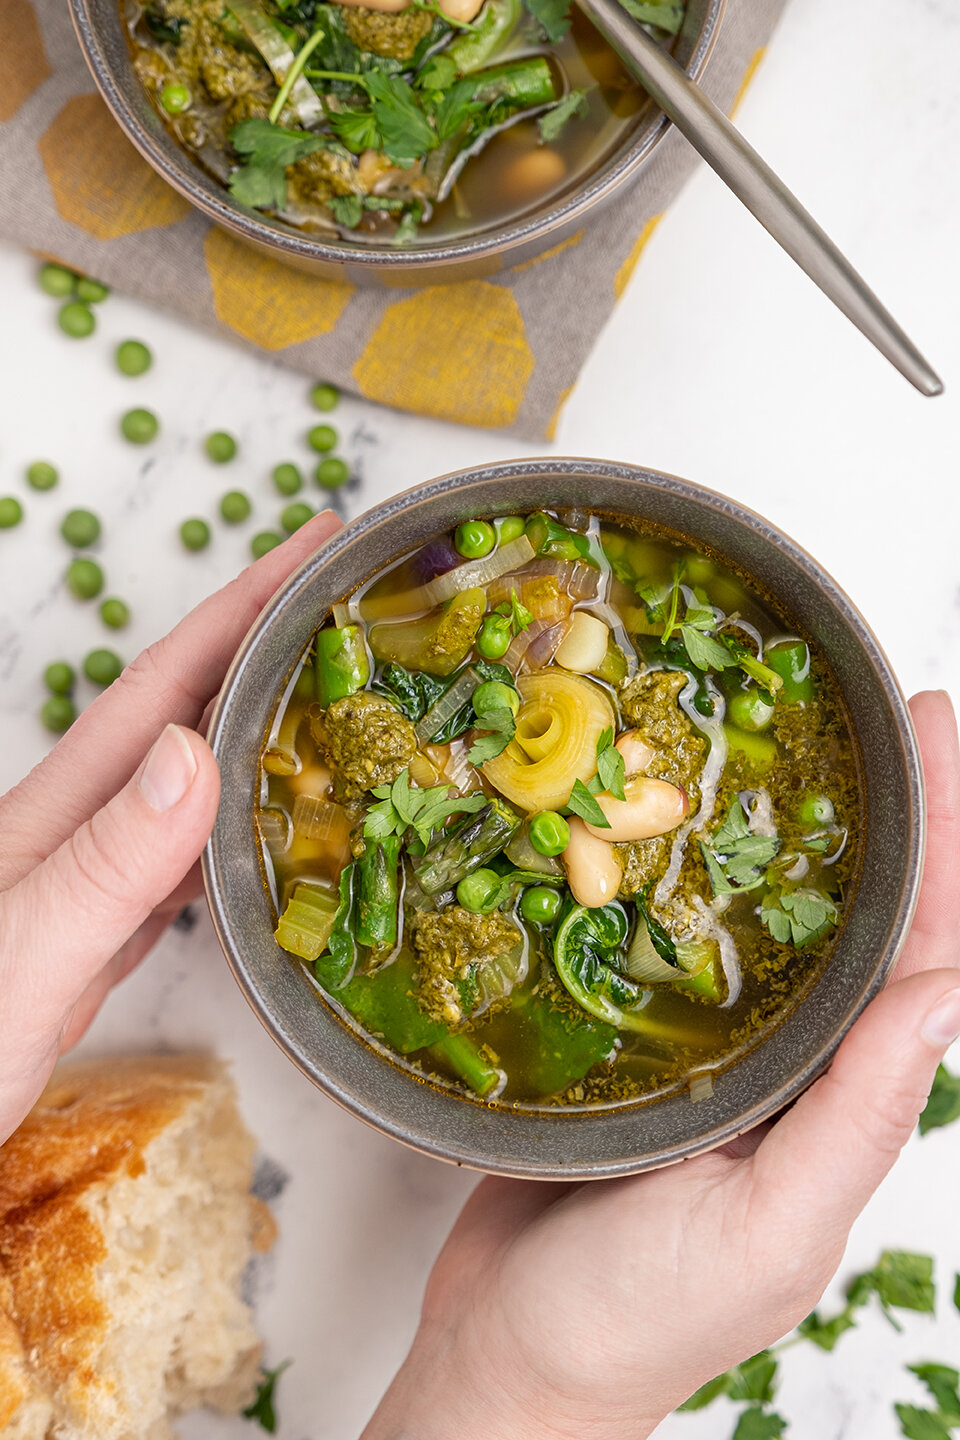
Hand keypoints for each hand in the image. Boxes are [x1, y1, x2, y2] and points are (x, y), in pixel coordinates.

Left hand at [0, 511, 340, 1146]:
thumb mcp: (27, 954)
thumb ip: (106, 863)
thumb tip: (194, 754)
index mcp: (62, 812)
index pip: (166, 683)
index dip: (243, 607)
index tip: (315, 546)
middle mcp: (80, 831)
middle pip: (187, 710)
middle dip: (265, 641)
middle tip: (348, 603)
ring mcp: (88, 882)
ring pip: (195, 780)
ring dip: (263, 727)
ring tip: (336, 699)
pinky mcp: (98, 936)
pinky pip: (189, 858)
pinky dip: (242, 826)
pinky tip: (274, 832)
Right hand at [364, 691, 959, 1439]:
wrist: (508, 1358)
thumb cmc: (635, 1317)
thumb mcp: (767, 1228)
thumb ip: (858, 1116)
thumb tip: (944, 990)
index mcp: (840, 1101)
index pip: (920, 948)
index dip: (945, 839)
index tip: (936, 734)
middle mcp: (788, 1063)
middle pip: (855, 912)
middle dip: (884, 808)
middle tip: (882, 706)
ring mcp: (707, 1048)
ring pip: (762, 916)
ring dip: (787, 824)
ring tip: (787, 734)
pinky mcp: (625, 1040)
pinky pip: (663, 941)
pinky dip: (680, 874)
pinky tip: (663, 820)